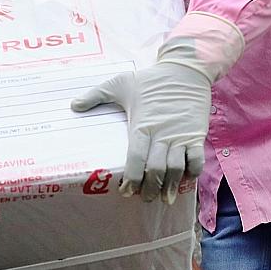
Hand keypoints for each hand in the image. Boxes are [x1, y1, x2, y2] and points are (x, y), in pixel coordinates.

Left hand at [71, 35, 212, 202]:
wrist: (186, 70)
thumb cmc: (151, 79)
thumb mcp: (120, 83)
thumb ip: (96, 94)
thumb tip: (73, 105)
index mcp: (142, 125)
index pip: (135, 157)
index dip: (131, 178)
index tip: (126, 191)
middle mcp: (162, 134)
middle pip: (156, 169)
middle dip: (150, 188)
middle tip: (145, 198)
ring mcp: (181, 135)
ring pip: (176, 168)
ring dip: (170, 186)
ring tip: (164, 198)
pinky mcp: (196, 134)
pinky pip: (197, 159)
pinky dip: (192, 173)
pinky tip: (185, 181)